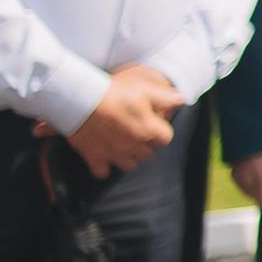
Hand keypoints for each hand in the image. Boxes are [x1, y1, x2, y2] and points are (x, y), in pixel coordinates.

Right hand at [63, 66, 181, 176]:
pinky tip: (103, 154)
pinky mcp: (94, 158)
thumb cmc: (114, 92)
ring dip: (128, 157)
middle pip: (148, 154)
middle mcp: (133, 146)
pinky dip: (104, 166)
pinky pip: (103, 172)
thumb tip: (181, 99)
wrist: (81, 100)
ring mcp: (114, 154)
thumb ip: (165, 96)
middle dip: (145, 145)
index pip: (165, 138)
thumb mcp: (144, 89)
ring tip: (123, 144)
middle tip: (136, 132)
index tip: (153, 124)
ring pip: (129, 165)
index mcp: (148, 130)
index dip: (160, 131)